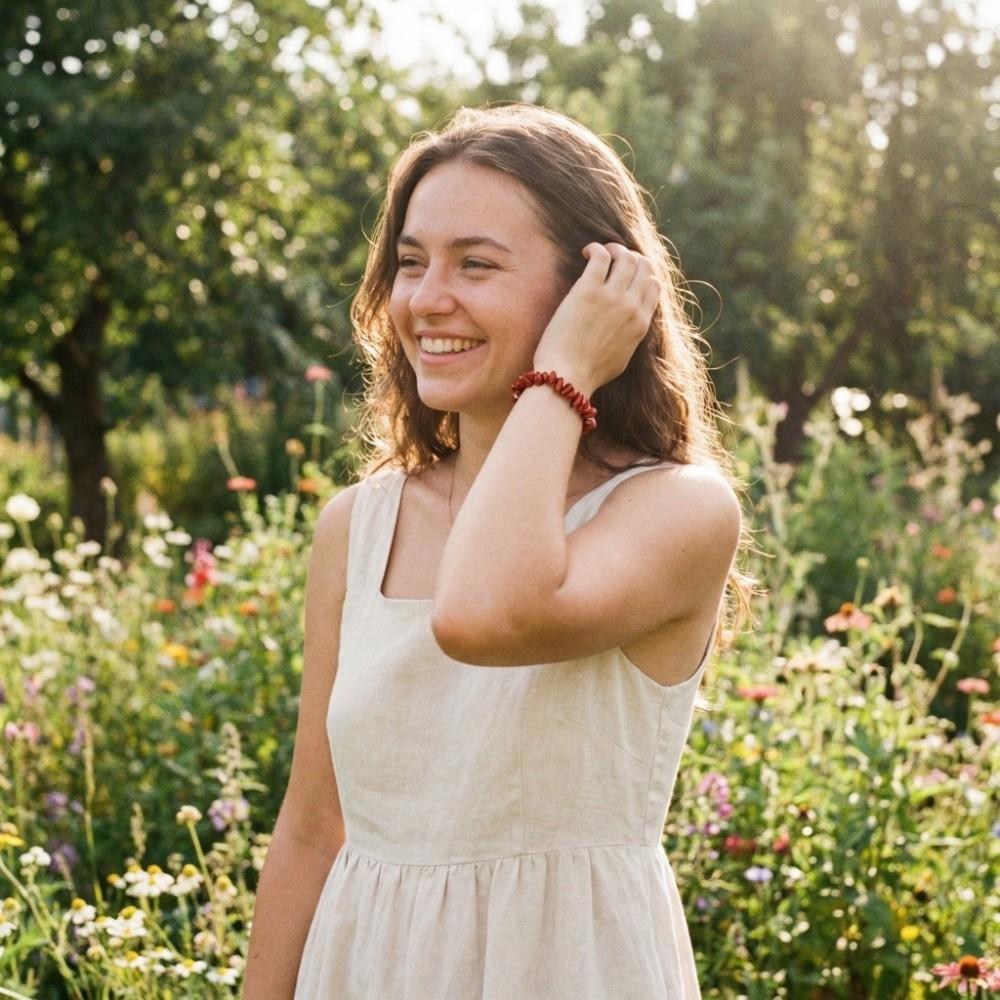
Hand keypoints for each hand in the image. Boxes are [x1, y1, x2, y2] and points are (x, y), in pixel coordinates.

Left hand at [532, 242, 659, 394]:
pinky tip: (585, 252)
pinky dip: (595, 248)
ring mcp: (612, 296)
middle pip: (643, 266)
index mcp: (641, 323)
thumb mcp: (622, 357)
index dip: (642, 275)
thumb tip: (629, 328)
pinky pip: (601, 255)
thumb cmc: (589, 373)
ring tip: (598, 252)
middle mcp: (631, 306)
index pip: (653, 286)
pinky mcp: (589, 290)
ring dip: (614, 248)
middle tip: (612, 259)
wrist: (568, 377)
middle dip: (630, 257)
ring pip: (625, 256)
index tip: (626, 275)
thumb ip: (630, 337)